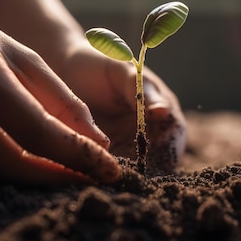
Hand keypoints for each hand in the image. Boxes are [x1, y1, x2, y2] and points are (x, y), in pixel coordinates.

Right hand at [0, 0, 120, 184]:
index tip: (108, 169)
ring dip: (28, 173)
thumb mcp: (15, 51)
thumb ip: (57, 96)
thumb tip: (95, 139)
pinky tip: (7, 150)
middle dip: (57, 176)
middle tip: (86, 174)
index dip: (78, 155)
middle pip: (15, 164)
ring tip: (52, 160)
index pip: (39, 129)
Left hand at [59, 43, 186, 171]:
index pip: (175, 133)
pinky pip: (114, 167)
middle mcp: (150, 127)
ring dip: (130, 175)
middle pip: (161, 156)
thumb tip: (164, 112)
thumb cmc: (98, 61)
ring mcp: (129, 141)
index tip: (159, 163)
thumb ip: (142, 90)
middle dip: (151, 170)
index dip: (171, 149)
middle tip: (136, 179)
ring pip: (138, 166)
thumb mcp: (121, 71)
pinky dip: (110, 173)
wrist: (65, 66)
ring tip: (115, 179)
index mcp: (161, 105)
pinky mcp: (109, 151)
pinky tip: (99, 176)